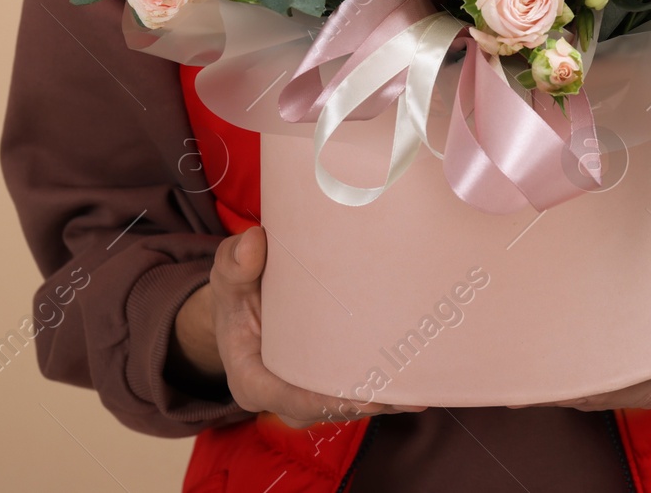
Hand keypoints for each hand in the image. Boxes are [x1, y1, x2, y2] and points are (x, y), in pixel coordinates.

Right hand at [170, 227, 421, 428]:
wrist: (245, 301)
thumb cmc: (238, 289)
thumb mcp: (228, 273)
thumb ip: (235, 262)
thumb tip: (253, 242)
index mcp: (252, 380)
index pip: (291, 400)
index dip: (329, 401)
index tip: (364, 397)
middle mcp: (282, 395)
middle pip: (328, 408)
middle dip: (368, 404)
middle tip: (409, 393)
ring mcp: (306, 393)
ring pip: (348, 405)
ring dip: (384, 400)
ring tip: (422, 389)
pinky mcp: (326, 382)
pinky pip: (356, 393)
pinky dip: (385, 389)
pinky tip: (420, 380)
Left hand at [535, 204, 650, 410]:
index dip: (617, 388)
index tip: (581, 381)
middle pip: (621, 396)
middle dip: (579, 388)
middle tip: (535, 371)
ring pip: (605, 394)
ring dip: (568, 385)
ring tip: (525, 370)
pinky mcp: (634, 372)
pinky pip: (602, 381)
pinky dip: (573, 374)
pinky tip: (538, 363)